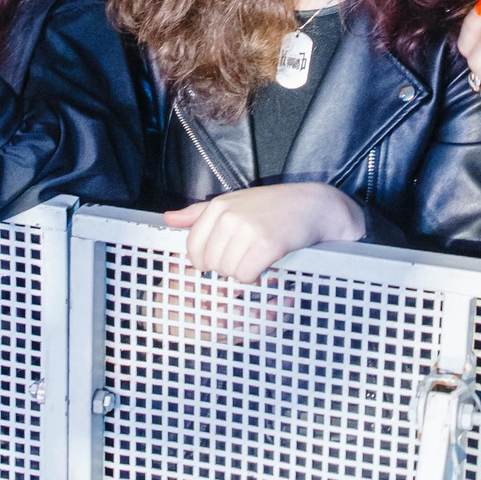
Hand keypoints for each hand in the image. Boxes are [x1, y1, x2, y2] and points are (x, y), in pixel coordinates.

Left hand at [164, 183, 363, 281]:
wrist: (312, 205)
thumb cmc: (271, 206)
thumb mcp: (233, 202)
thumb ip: (198, 212)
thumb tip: (167, 218)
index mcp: (218, 206)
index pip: (193, 247)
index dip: (204, 261)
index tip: (219, 260)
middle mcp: (230, 217)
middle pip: (211, 263)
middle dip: (225, 267)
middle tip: (244, 257)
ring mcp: (249, 230)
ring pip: (228, 271)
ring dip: (242, 272)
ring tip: (256, 258)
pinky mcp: (268, 245)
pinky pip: (247, 275)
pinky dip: (254, 276)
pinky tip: (265, 265)